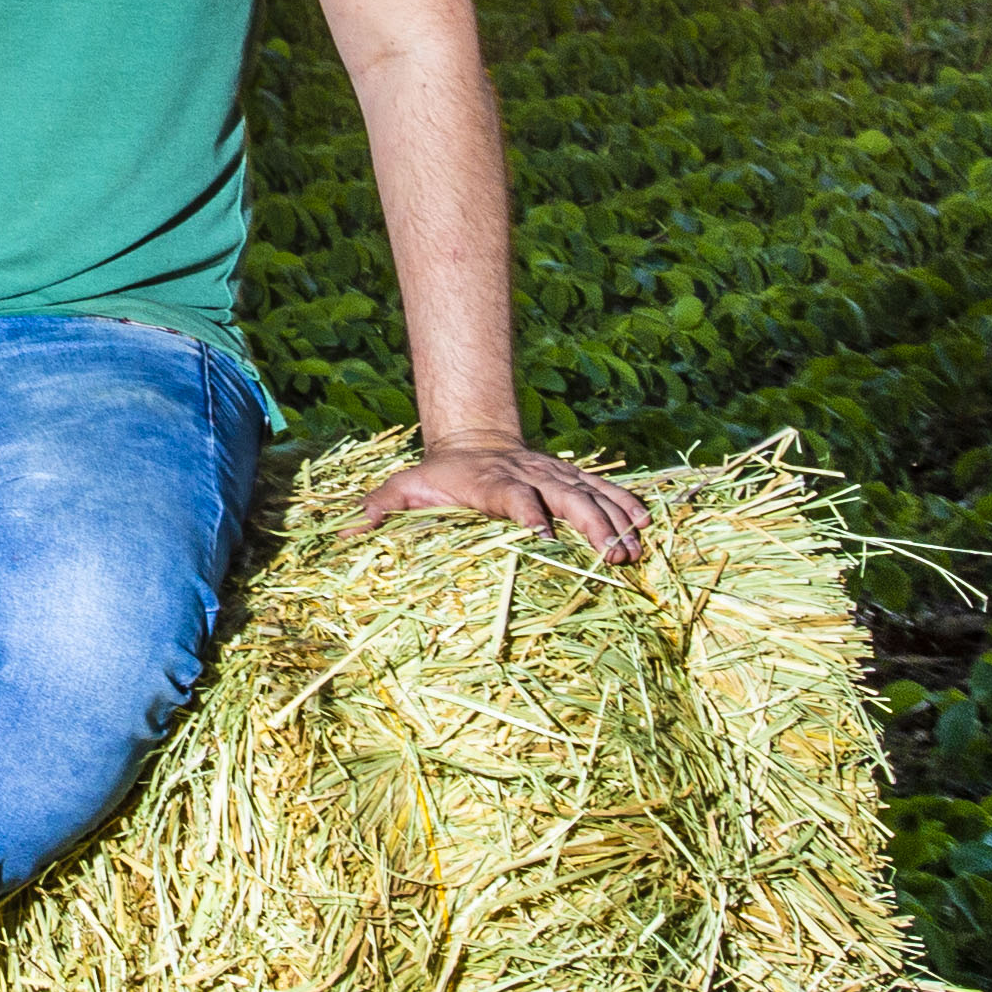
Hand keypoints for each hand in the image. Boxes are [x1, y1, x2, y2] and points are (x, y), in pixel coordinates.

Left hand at [355, 437, 647, 564]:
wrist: (473, 436)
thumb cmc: (438, 475)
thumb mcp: (404, 487)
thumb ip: (378, 509)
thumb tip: (344, 533)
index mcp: (490, 483)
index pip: (513, 496)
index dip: (528, 513)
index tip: (542, 536)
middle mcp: (529, 476)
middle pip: (565, 498)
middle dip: (590, 526)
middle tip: (611, 556)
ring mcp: (554, 476)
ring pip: (592, 495)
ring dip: (615, 521)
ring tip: (633, 550)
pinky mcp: (570, 479)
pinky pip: (605, 491)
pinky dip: (627, 505)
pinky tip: (647, 525)